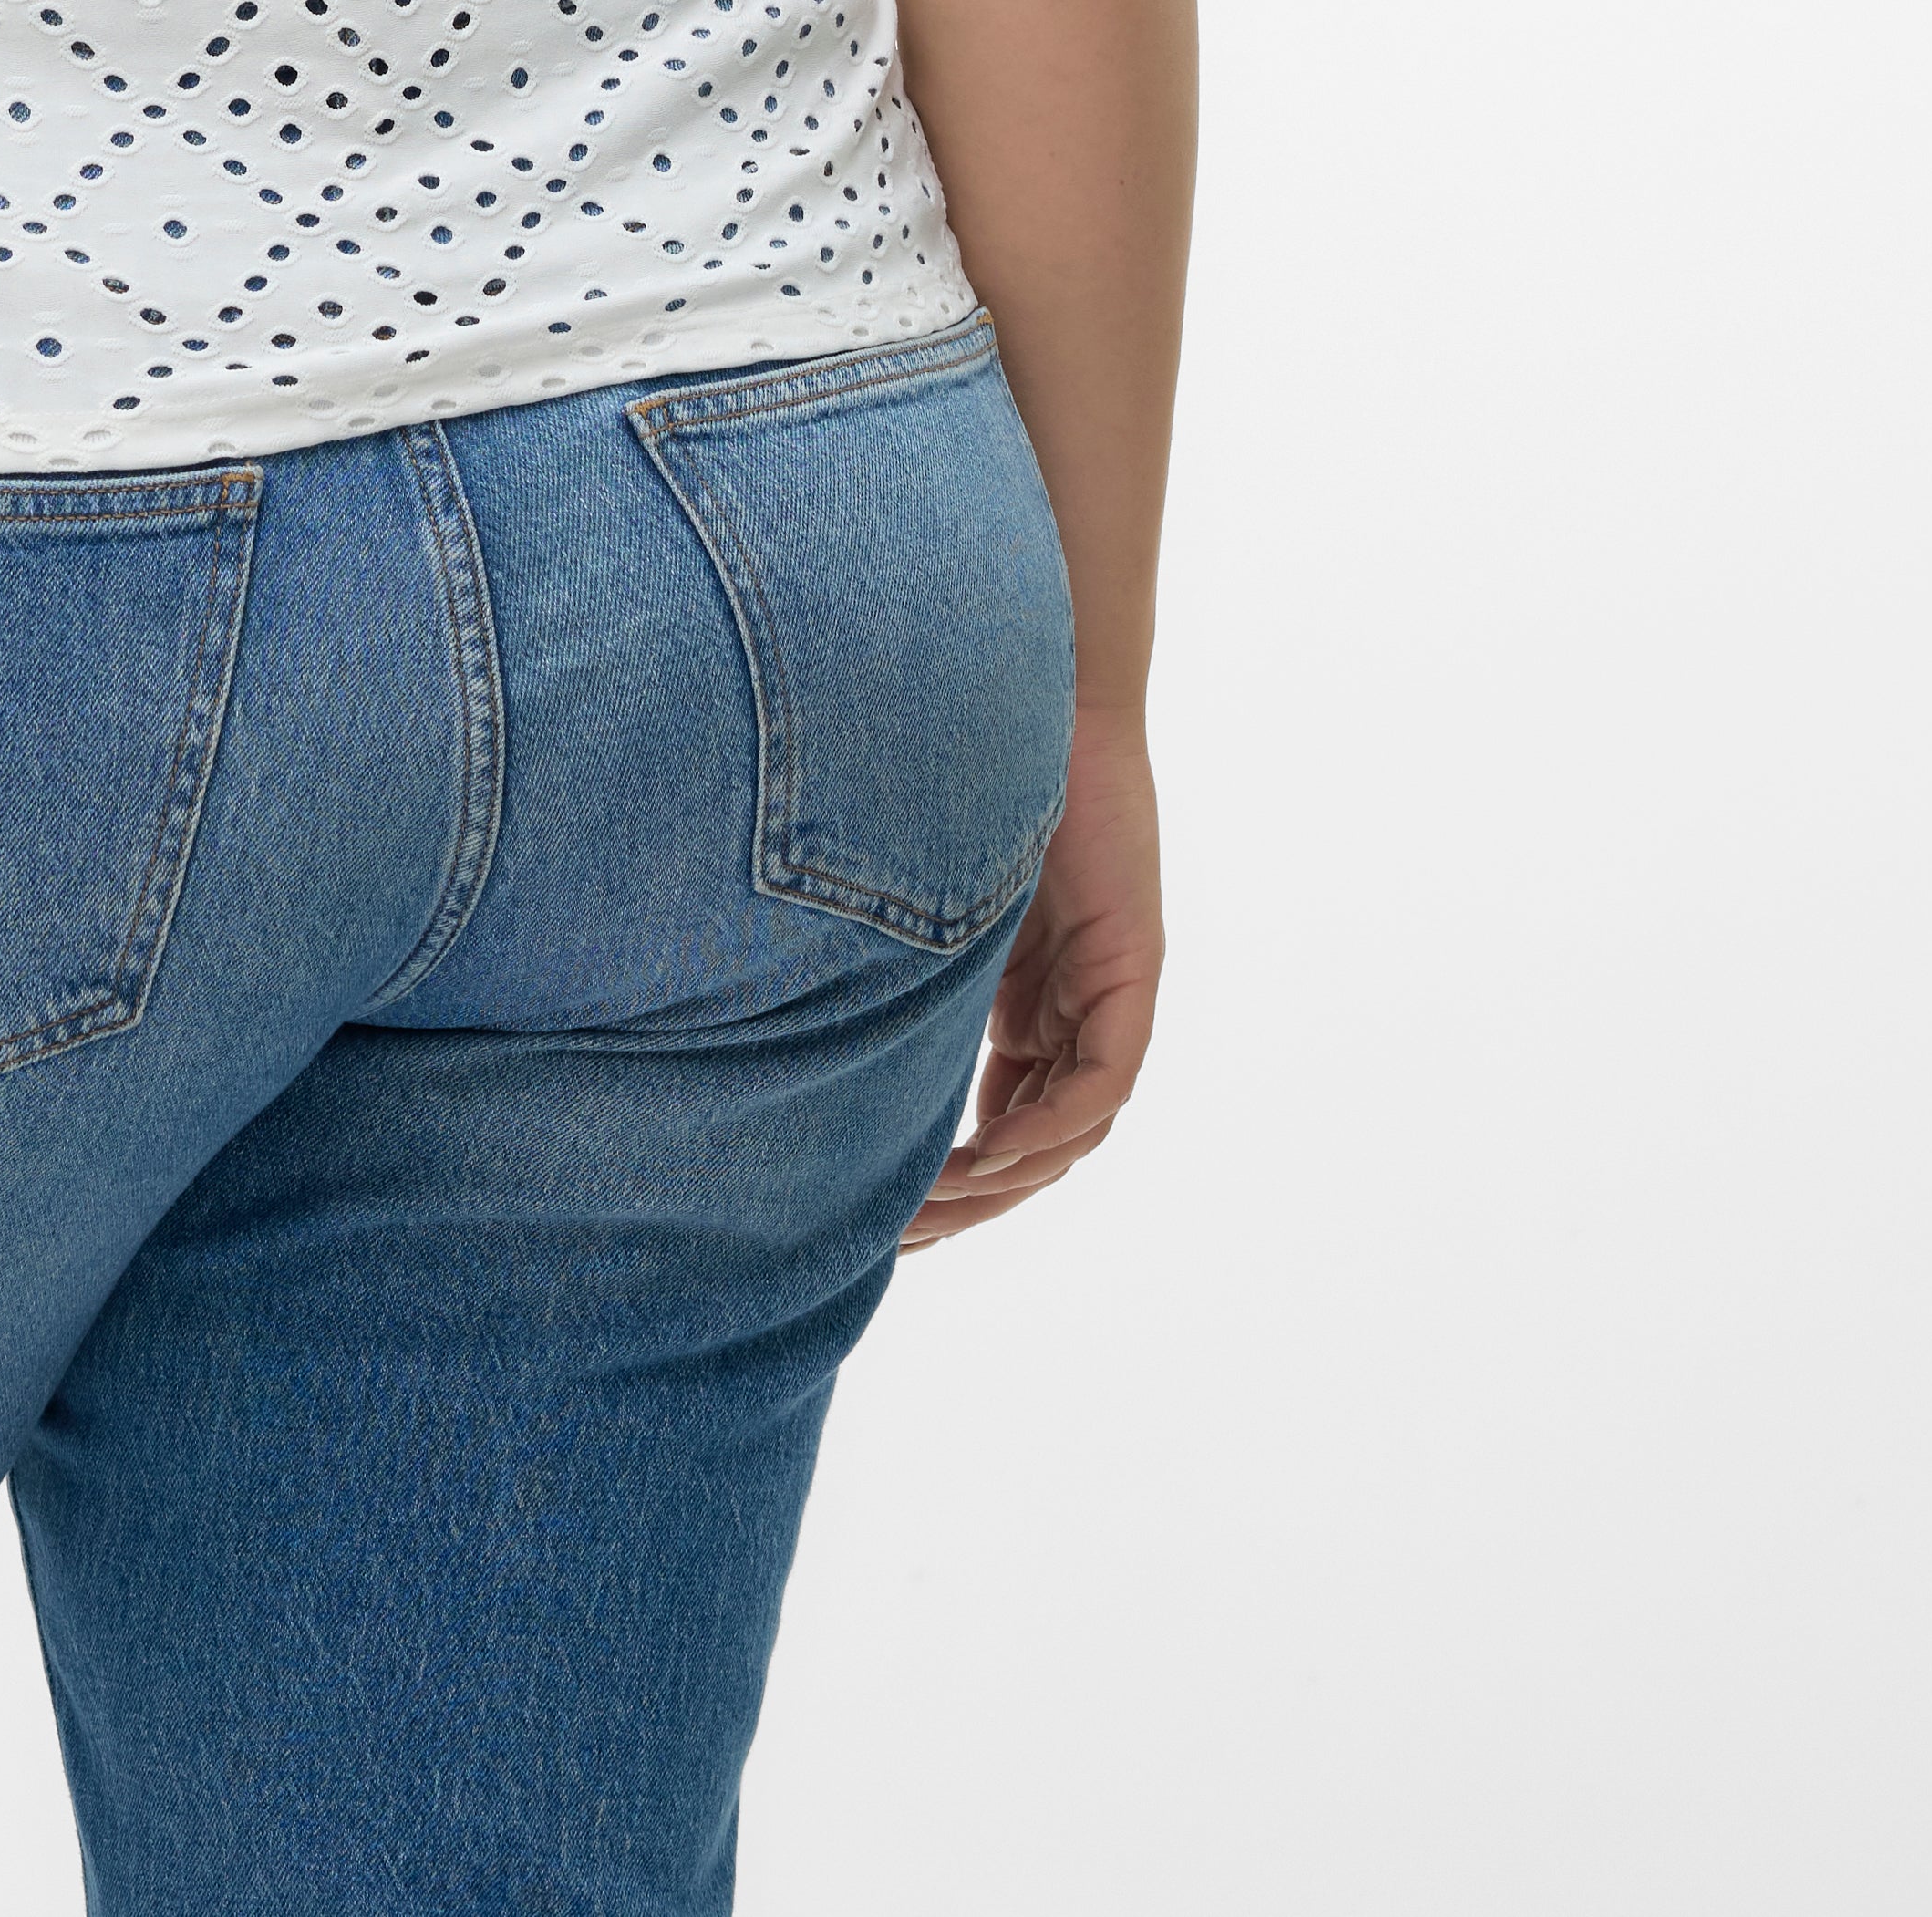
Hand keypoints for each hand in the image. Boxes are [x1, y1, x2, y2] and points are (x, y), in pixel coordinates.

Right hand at [902, 699, 1161, 1246]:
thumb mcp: (925, 902)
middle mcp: (1077, 1005)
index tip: (896, 1214)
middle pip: (1041, 1137)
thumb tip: (801, 995)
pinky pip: (1105, 1076)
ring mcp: (1108, 987)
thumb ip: (901, 963)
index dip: (960, 1173)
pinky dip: (1054, 1121)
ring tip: (936, 1204)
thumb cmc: (969, 773)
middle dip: (976, 1195)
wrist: (1032, 692)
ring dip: (1010, 1175)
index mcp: (1033, 998)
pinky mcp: (1130, 963)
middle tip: (907, 1238)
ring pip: (1075, 1124)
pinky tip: (994, 1148)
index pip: (1010, 1115)